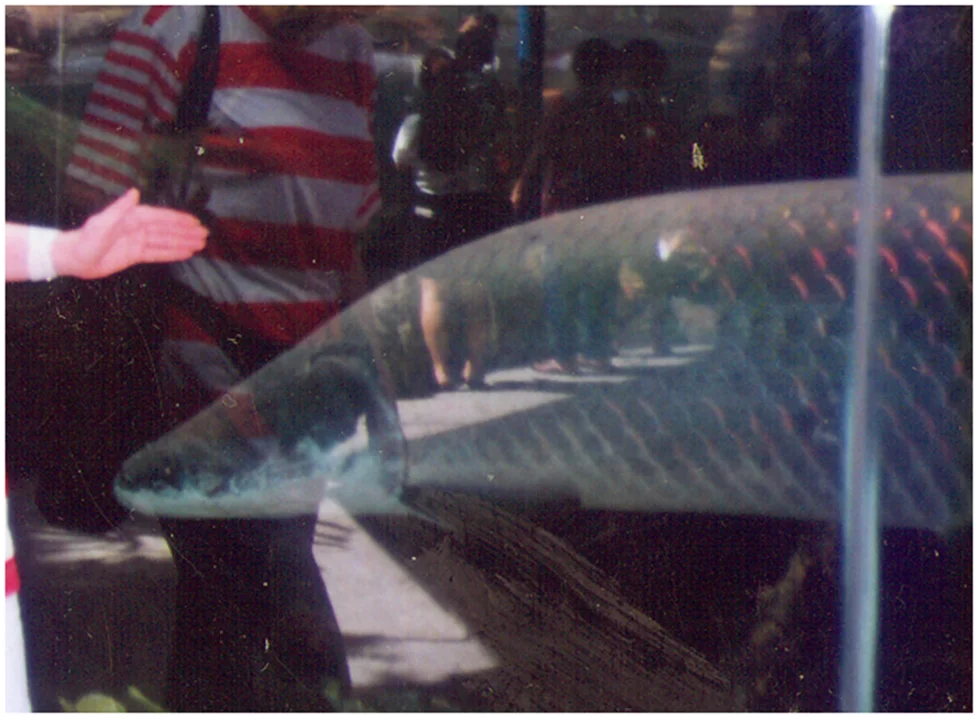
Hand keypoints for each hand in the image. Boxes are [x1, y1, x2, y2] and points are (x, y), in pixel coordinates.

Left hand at [57, 189, 207, 278]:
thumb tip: (135, 192)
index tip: (194, 222)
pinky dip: (172, 253)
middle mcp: (137, 228)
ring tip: (201, 244)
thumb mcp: (101, 224)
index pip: (160, 218)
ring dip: (183, 242)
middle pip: (167, 229)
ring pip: (165, 241)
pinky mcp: (136, 255)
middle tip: (205, 234)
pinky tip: (185, 253)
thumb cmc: (85, 241)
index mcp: (132, 218)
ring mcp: (138, 241)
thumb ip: (119, 208)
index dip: (178, 219)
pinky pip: (158, 253)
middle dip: (186, 231)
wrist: (73, 259)